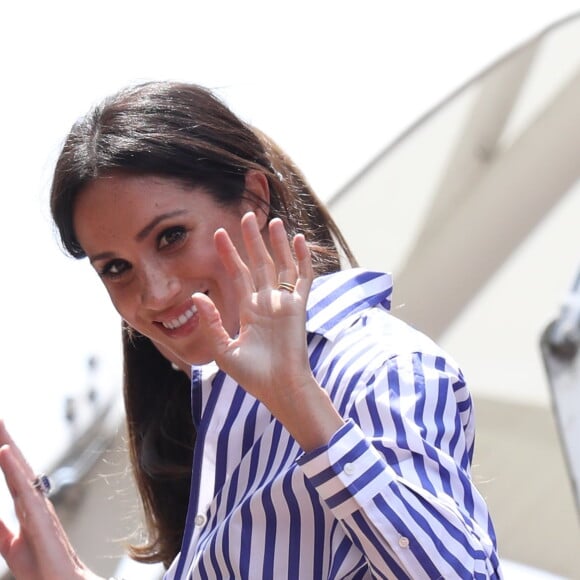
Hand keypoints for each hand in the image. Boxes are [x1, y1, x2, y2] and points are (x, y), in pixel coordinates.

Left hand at [0, 421, 100, 579]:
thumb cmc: (44, 571)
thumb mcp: (11, 546)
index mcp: (28, 508)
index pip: (13, 474)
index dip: (3, 452)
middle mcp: (36, 503)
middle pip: (18, 465)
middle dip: (5, 439)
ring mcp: (40, 510)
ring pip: (21, 471)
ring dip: (8, 444)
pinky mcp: (42, 522)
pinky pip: (25, 491)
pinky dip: (13, 469)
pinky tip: (4, 451)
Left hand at [192, 213, 343, 449]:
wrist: (279, 388)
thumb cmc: (253, 376)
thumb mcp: (224, 350)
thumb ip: (211, 322)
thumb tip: (197, 296)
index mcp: (248, 311)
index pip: (237, 274)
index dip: (229, 254)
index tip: (218, 233)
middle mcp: (266, 302)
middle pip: (259, 263)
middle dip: (252, 240)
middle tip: (246, 215)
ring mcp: (284, 302)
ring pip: (281, 265)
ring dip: (277, 243)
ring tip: (273, 220)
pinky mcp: (299, 307)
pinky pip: (303, 278)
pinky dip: (303, 259)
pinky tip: (299, 239)